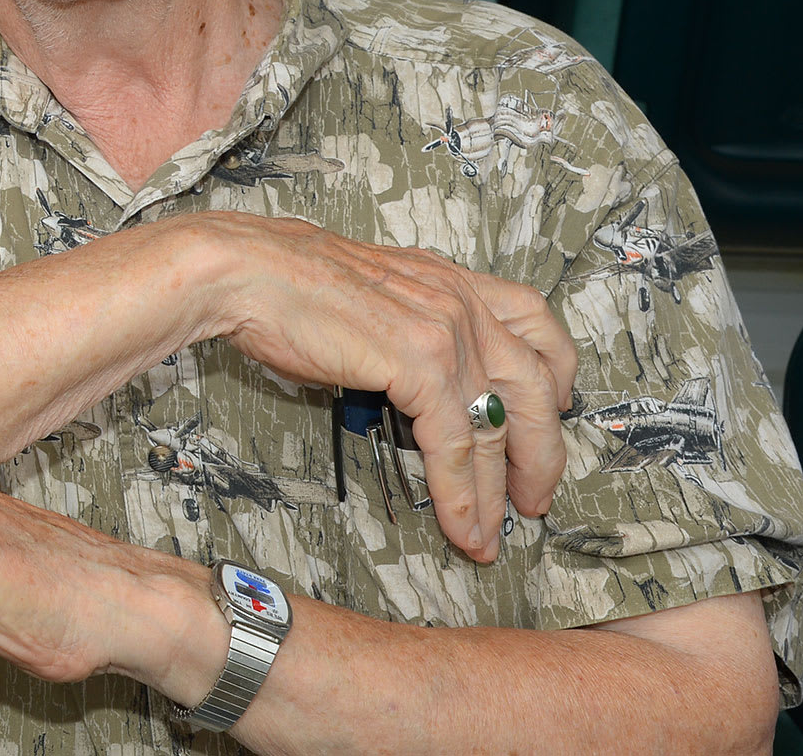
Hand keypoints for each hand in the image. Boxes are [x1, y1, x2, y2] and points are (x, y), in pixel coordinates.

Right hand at [182, 212, 576, 561]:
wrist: (247, 271)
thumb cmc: (286, 284)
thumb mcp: (370, 296)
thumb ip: (404, 329)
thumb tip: (405, 382)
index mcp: (449, 279)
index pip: (534, 320)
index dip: (556, 372)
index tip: (556, 408)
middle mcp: (460, 301)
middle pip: (536, 384)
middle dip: (544, 450)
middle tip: (535, 494)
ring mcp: (447, 331)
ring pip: (499, 425)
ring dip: (501, 489)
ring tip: (496, 531)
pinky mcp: (421, 364)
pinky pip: (455, 445)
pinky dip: (460, 493)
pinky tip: (459, 523)